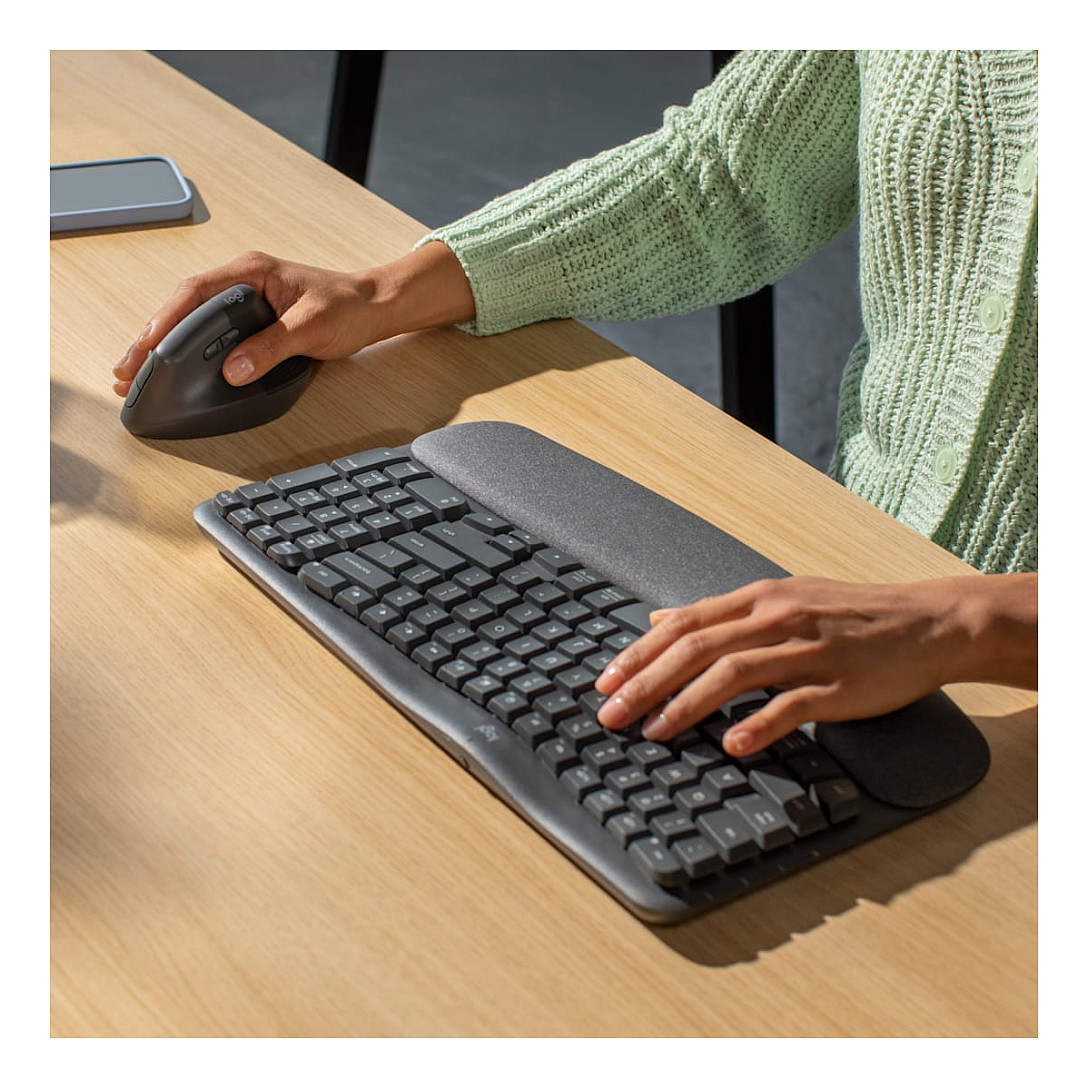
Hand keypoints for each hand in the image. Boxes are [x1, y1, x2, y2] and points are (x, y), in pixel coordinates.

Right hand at [112, 243, 474, 396]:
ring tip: (138, 372)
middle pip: (183, 306)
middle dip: (152, 338)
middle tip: (127, 369)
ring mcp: (246, 298)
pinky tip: (174, 366)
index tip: (145, 346)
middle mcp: (243, 280)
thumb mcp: (311, 328)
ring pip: (193, 318)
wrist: (375, 307)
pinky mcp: (253, 317)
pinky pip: (210, 330)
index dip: (165, 320)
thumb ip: (272, 348)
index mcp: (251, 272)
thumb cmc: (349, 308)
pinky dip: (189, 348)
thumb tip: (234, 369)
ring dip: (165, 345)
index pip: (194, 293)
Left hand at [593, 574, 1036, 757]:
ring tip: (654, 731)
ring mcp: (809, 650)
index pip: (685, 623)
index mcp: (759, 598)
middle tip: (612, 714)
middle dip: (646, 682)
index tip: (605, 682)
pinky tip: (731, 744)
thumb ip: (718, 612)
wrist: (928, 621)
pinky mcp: (841, 684)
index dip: (639, 653)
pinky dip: (759, 723)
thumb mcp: (780, 598)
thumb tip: (659, 618)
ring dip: (687, 703)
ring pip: (735, 672)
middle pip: (698, 647)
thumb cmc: (849, 615)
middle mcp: (777, 618)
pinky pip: (794, 704)